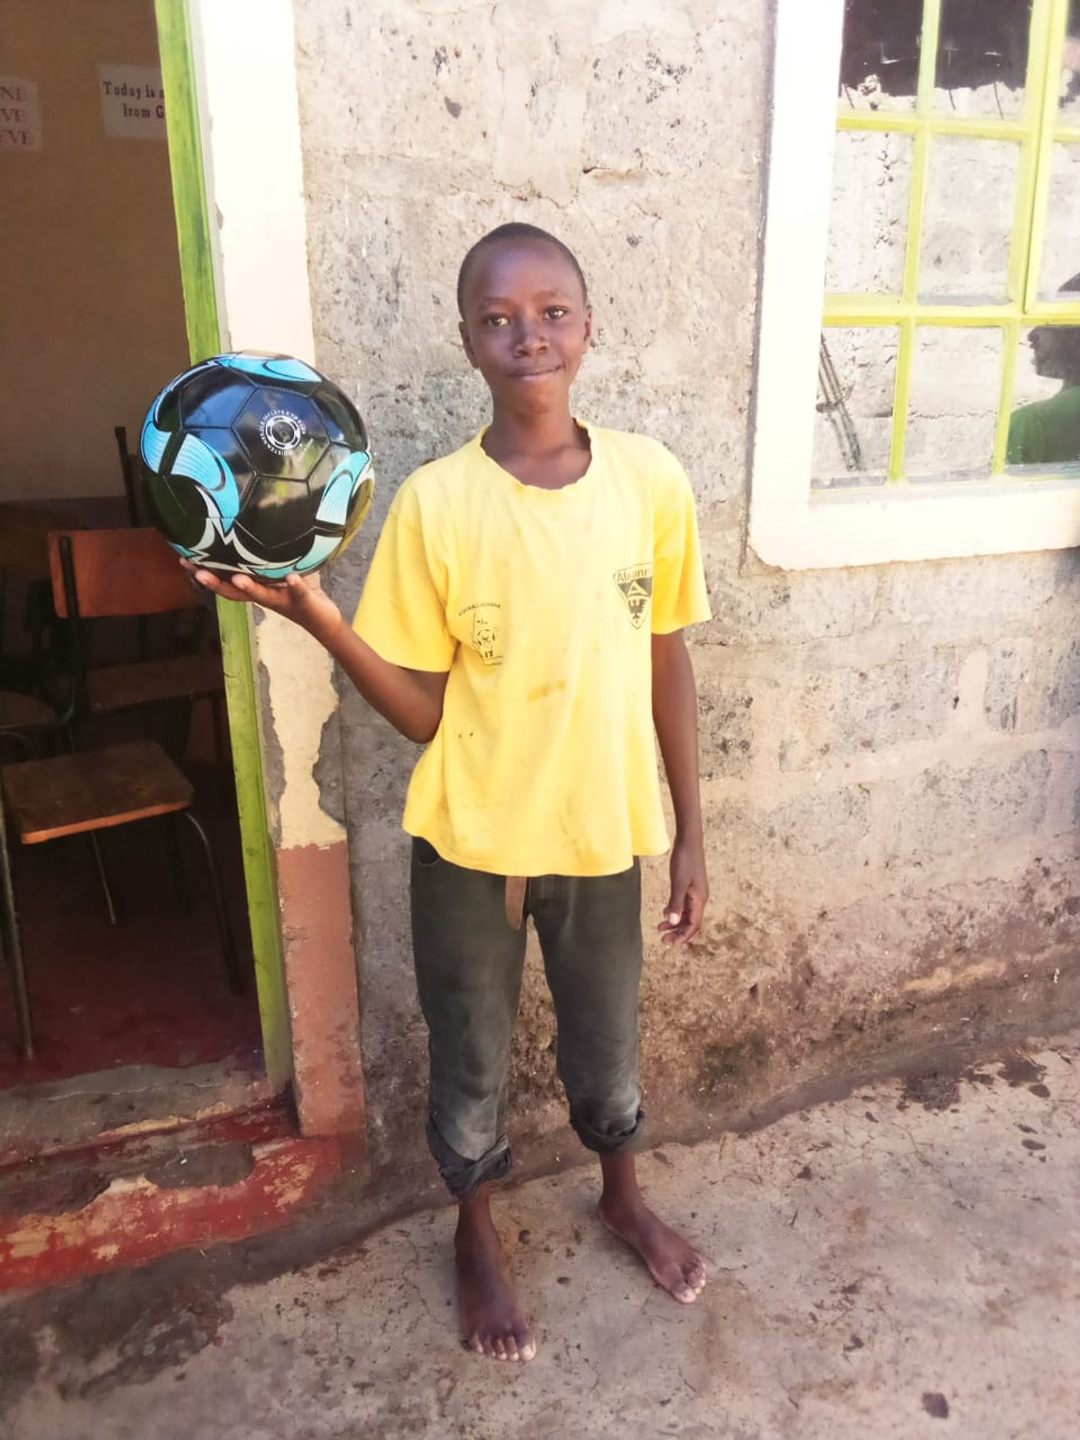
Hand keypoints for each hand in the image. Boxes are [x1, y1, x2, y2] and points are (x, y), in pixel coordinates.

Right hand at [181, 561, 342, 640]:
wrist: (322, 617)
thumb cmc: (300, 588)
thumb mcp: (283, 566)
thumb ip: (272, 549)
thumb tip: (262, 517)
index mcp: (255, 586)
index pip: (225, 578)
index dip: (205, 571)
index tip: (184, 559)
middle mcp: (263, 595)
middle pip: (233, 591)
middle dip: (214, 582)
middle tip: (196, 572)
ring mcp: (281, 599)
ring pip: (261, 595)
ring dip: (249, 587)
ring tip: (238, 578)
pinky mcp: (302, 601)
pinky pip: (298, 592)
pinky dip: (295, 585)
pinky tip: (292, 577)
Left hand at [658, 836, 708, 944]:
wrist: (688, 841)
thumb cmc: (684, 860)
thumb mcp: (678, 883)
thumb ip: (676, 903)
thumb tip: (673, 922)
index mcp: (699, 899)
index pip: (694, 925)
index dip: (683, 936)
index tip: (670, 943)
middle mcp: (700, 898)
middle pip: (691, 922)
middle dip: (678, 932)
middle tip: (663, 939)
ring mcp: (695, 891)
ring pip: (687, 913)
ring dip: (675, 922)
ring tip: (660, 927)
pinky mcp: (690, 885)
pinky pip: (684, 904)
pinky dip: (675, 911)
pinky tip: (665, 912)